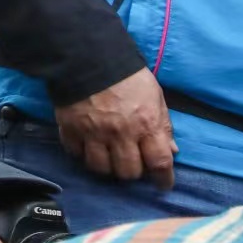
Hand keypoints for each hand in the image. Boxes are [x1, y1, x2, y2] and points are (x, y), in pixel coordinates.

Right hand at [54, 68, 174, 185]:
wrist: (87, 57)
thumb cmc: (128, 77)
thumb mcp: (156, 97)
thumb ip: (163, 126)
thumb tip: (172, 151)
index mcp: (147, 125)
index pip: (159, 163)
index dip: (163, 179)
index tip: (163, 184)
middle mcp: (121, 134)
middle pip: (128, 172)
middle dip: (133, 173)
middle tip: (133, 165)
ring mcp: (94, 134)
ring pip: (101, 168)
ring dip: (108, 168)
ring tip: (110, 159)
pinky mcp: (70, 129)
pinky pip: (76, 155)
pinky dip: (83, 155)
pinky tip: (88, 148)